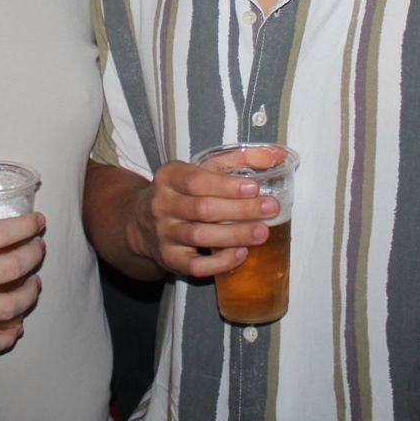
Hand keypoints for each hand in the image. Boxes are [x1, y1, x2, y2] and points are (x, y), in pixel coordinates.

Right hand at [124, 160, 278, 278]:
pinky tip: (241, 254)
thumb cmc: (183, 192)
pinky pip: (195, 265)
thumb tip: (277, 155)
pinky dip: (220, 262)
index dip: (226, 185)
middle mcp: (162, 205)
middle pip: (202, 208)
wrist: (142, 224)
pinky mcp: (169, 259)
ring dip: (234, 235)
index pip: (196, 180)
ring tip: (262, 232)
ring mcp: (164, 234)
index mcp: (168, 177)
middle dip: (239, 209)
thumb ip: (238, 160)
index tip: (254, 188)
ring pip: (199, 236)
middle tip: (270, 209)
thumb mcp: (202, 169)